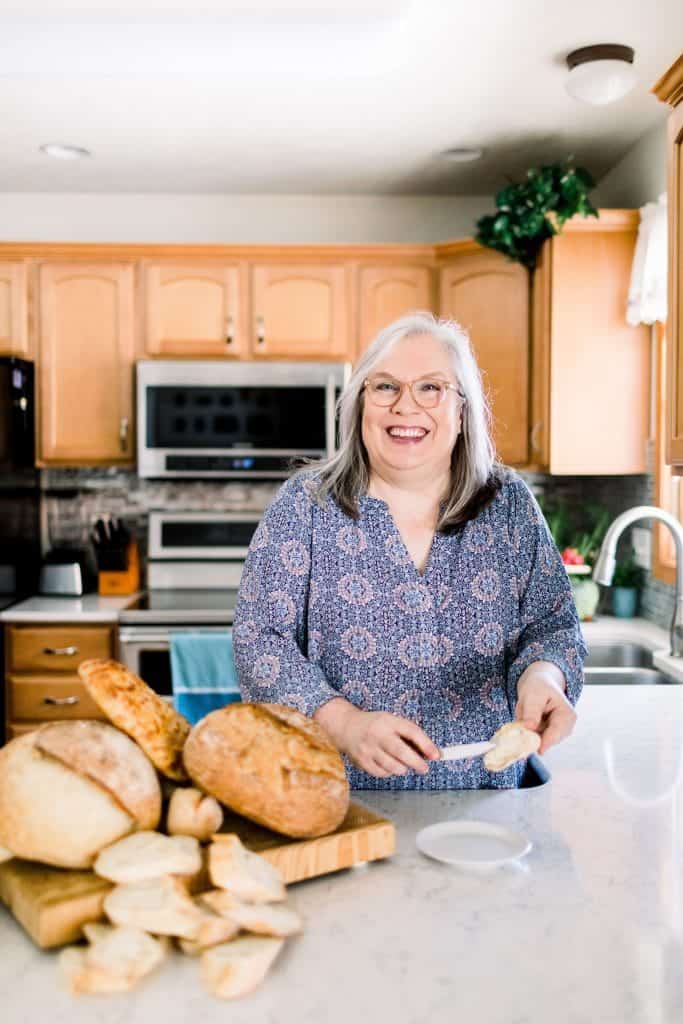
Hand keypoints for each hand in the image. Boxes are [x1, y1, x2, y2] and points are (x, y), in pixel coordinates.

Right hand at [314, 698, 439, 777]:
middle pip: (401, 752)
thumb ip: (410, 734)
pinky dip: (389, 772)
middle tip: (424, 768)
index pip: (411, 731)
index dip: (426, 744)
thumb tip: (431, 753)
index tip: (437, 755)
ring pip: (393, 767)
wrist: (346, 727)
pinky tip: (387, 764)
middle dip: (417, 763)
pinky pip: (382, 773)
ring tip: (402, 763)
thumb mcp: (393, 721)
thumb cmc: (376, 725)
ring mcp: (368, 749)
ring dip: (402, 768)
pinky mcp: (362, 762)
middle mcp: (377, 734)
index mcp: (388, 721)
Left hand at [515, 662, 575, 754]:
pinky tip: (525, 720)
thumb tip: (530, 727)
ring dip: (527, 733)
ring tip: (525, 714)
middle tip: (519, 726)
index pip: (556, 734)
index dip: (543, 743)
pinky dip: (526, 734)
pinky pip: (533, 740)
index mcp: (567, 715)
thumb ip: (532, 711)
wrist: (538, 684)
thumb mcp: (533, 694)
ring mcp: (556, 734)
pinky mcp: (546, 736)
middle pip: (547, 741)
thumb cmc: (538, 687)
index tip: (531, 749)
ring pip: (538, 742)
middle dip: (531, 737)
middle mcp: (565, 728)